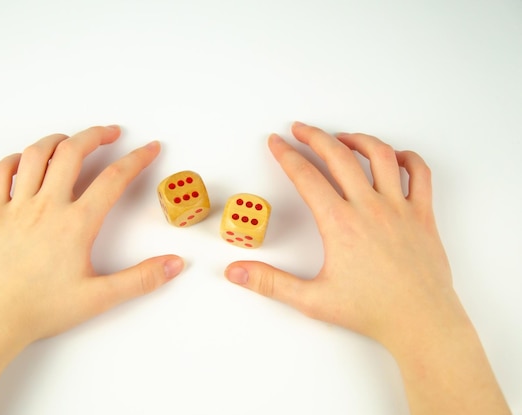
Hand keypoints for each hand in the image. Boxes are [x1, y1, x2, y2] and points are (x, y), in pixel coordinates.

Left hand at [0, 125, 183, 344]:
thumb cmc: (42, 309)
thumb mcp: (99, 298)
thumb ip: (141, 279)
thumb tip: (175, 264)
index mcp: (76, 224)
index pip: (114, 179)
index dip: (137, 159)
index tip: (150, 147)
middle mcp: (46, 207)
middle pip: (73, 153)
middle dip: (96, 135)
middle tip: (111, 133)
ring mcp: (15, 206)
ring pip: (36, 155)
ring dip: (58, 140)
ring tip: (72, 141)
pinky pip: (1, 172)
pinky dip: (16, 159)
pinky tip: (27, 160)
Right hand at [225, 121, 456, 348]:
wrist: (421, 322)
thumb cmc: (371, 311)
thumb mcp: (311, 300)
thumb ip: (270, 283)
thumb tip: (236, 272)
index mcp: (340, 224)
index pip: (305, 177)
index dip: (285, 155)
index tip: (275, 142)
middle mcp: (369, 207)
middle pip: (338, 156)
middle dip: (315, 136)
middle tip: (300, 129)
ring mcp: (399, 207)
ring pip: (380, 155)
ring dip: (357, 140)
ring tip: (342, 138)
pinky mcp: (423, 214)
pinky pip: (420, 173)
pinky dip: (407, 157)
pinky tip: (394, 156)